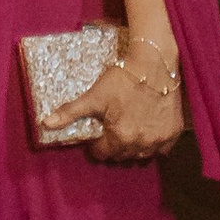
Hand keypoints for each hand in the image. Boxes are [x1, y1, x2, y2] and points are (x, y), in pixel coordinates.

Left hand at [44, 56, 183, 163]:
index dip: (96, 145)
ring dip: (134, 147)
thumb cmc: (122, 78)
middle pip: (122, 156)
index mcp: (120, 137)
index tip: (97, 134)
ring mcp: (159, 139)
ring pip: (142, 155)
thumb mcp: (94, 96)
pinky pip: (163, 149)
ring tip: (129, 130)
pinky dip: (155, 144)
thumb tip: (45, 124)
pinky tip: (148, 130)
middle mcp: (140, 143)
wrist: (154, 63)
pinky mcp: (174, 132)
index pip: (102, 154)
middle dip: (114, 146)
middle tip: (113, 129)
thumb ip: (70, 112)